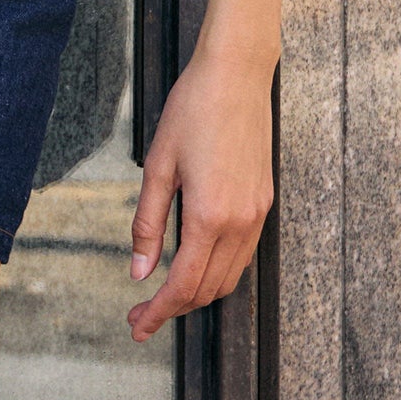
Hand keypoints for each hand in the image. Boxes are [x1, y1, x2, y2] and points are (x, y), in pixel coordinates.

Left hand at [126, 47, 274, 342]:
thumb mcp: (158, 165)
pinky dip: (217, 270)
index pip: (184, 285)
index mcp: (210, 216)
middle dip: (174, 309)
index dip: (158, 312)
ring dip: (198, 293)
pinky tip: (194, 262)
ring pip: (229, 277)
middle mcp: (240, 223)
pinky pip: (243, 254)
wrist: (237, 75)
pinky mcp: (264, 202)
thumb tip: (138, 272)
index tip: (136, 325)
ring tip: (164, 294)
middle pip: (208, 289)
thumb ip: (147, 222)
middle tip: (141, 314)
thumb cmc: (192, 111)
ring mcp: (257, 214)